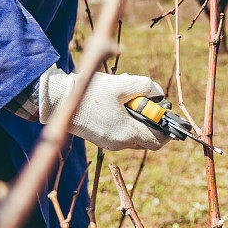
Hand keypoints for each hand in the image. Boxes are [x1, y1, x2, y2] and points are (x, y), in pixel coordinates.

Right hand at [38, 65, 169, 151]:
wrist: (61, 100)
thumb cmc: (92, 92)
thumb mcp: (123, 83)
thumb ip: (146, 86)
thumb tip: (159, 93)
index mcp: (126, 133)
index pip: (157, 142)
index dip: (166, 130)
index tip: (166, 114)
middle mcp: (119, 143)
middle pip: (146, 139)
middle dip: (151, 121)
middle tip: (146, 101)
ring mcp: (109, 143)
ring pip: (134, 135)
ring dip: (137, 119)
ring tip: (128, 98)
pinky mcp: (101, 139)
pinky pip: (122, 133)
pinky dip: (126, 121)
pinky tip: (117, 102)